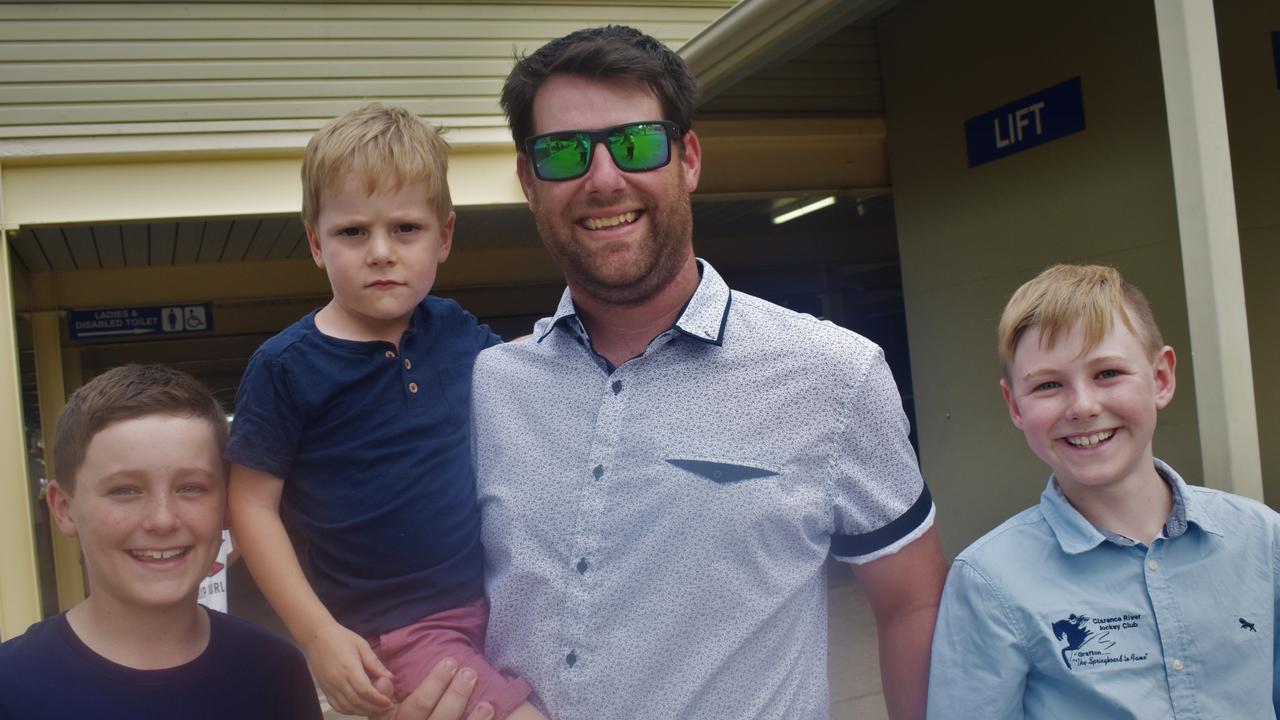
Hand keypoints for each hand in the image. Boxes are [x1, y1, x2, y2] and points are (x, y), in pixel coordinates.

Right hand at [303, 620, 393, 715]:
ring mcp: (330, 687)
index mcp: (349, 668)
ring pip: (347, 707)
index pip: (365, 690)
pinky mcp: (325, 690)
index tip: (389, 702)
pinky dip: (349, 711)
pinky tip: (359, 708)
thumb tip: (389, 677)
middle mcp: (338, 681)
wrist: (315, 637)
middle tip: (386, 708)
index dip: (378, 699)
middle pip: (357, 702)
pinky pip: (337, 706)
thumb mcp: (361, 645)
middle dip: (374, 708)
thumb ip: (374, 662)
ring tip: (376, 709)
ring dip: (362, 711)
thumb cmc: (340, 638)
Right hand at [370, 658, 492, 719]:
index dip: (435, 684)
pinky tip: (490, 718)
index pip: (417, 704)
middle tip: (470, 673)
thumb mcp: (381, 713)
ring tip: (487, 705)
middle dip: (456, 695)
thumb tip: (385, 678)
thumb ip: (382, 696)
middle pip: (440, 718)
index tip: (450, 662)